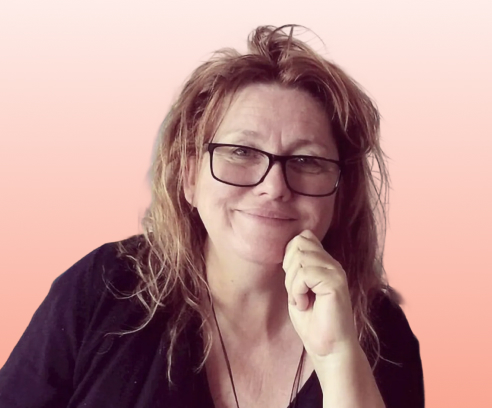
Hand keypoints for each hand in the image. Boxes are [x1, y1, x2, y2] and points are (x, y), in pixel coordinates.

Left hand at [283, 230, 357, 357]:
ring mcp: (336, 272)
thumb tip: (290, 245)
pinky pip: (305, 274)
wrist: (328, 348)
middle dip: (289, 270)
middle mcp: (332, 263)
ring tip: (302, 300)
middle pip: (298, 243)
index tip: (294, 281)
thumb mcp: (297, 287)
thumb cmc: (311, 320)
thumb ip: (296, 266)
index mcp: (324, 262)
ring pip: (299, 258)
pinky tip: (305, 304)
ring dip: (292, 284)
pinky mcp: (336, 283)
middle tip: (297, 292)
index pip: (303, 237)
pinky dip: (297, 291)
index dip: (290, 256)